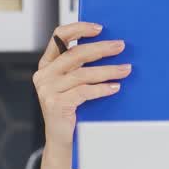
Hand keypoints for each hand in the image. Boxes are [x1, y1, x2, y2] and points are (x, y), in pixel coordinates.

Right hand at [32, 22, 130, 151]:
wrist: (62, 139)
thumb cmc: (72, 108)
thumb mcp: (73, 83)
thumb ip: (81, 66)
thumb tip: (110, 47)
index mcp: (47, 64)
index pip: (58, 36)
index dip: (79, 29)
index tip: (100, 28)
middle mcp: (44, 74)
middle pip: (75, 54)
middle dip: (101, 49)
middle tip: (120, 46)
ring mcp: (47, 89)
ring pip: (82, 74)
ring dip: (107, 70)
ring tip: (125, 69)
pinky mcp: (55, 104)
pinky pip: (84, 91)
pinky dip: (102, 88)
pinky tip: (115, 87)